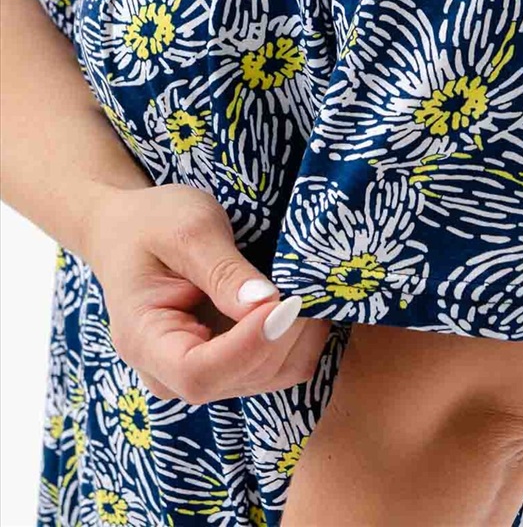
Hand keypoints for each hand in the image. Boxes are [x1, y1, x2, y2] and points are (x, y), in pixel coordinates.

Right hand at [84, 182, 330, 402]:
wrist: (132, 231)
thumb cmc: (153, 224)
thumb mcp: (187, 230)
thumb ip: (224, 270)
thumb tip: (266, 304)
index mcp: (144, 340)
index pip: (199, 372)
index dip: (249, 346)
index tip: (284, 304)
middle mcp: (169, 372)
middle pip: (239, 377)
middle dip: (283, 336)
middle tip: (309, 287)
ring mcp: (202, 373)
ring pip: (266, 379)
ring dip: (298, 339)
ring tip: (309, 291)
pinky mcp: (228, 365)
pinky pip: (275, 369)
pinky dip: (299, 341)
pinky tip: (304, 305)